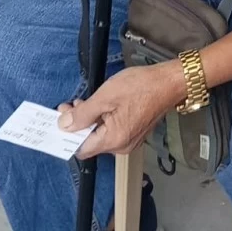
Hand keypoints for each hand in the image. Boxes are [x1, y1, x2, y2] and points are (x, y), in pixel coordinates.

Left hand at [59, 64, 184, 159]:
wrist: (170, 82)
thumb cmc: (141, 86)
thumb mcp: (106, 95)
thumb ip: (83, 113)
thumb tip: (64, 125)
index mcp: (113, 140)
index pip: (81, 148)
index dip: (68, 134)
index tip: (61, 118)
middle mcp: (121, 146)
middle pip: (91, 142)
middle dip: (78, 124)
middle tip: (70, 105)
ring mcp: (130, 141)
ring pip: (101, 135)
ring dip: (90, 120)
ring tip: (85, 101)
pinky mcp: (135, 133)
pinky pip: (113, 131)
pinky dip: (103, 120)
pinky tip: (101, 105)